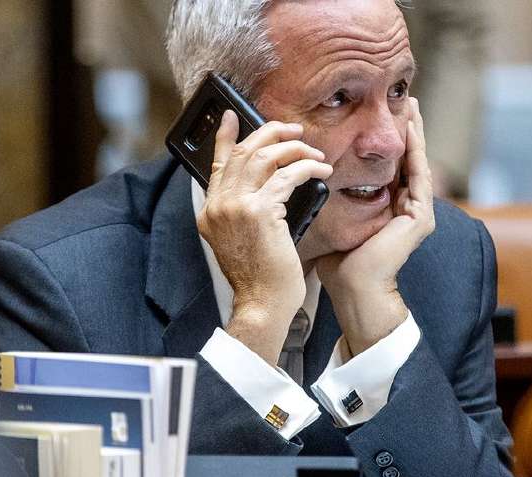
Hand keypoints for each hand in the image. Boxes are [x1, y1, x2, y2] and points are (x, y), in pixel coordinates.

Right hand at [198, 111, 333, 363]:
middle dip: (270, 133)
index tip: (231, 116)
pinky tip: (322, 170)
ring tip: (313, 151)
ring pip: (264, 156)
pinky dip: (307, 167)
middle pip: (242, 151)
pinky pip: (286, 175)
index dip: (224, 136)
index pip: (216, 163)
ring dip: (293, 148)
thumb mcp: (242, 240)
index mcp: (210, 211)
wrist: (262, 304)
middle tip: (293, 130)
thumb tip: (268, 184)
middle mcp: (218, 205)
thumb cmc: (260, 278)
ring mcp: (236, 207)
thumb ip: (244, 212)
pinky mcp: (259, 211)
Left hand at [317, 97, 434, 355]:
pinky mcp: (420, 218)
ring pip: (417, 163)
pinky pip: (419, 177)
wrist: (353, 288)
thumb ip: (327, 196)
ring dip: (416, 134)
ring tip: (413, 107)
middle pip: (407, 160)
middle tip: (406, 99)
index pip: (389, 167)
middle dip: (407, 130)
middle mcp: (407, 209)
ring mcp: (417, 214)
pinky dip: (416, 152)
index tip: (382, 114)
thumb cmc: (338, 261)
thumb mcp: (330, 218)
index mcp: (388, 209)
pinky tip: (412, 131)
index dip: (387, 140)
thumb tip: (301, 173)